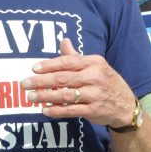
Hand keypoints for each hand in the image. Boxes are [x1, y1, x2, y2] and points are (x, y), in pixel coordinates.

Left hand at [20, 38, 135, 127]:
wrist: (125, 104)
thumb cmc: (105, 81)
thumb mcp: (95, 65)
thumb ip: (76, 56)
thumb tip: (63, 40)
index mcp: (94, 62)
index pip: (68, 62)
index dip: (50, 65)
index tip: (34, 69)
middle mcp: (95, 77)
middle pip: (63, 78)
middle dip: (42, 81)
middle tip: (25, 83)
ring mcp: (95, 94)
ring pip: (65, 95)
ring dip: (46, 96)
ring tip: (31, 97)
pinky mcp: (94, 110)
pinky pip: (71, 110)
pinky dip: (57, 111)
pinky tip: (45, 110)